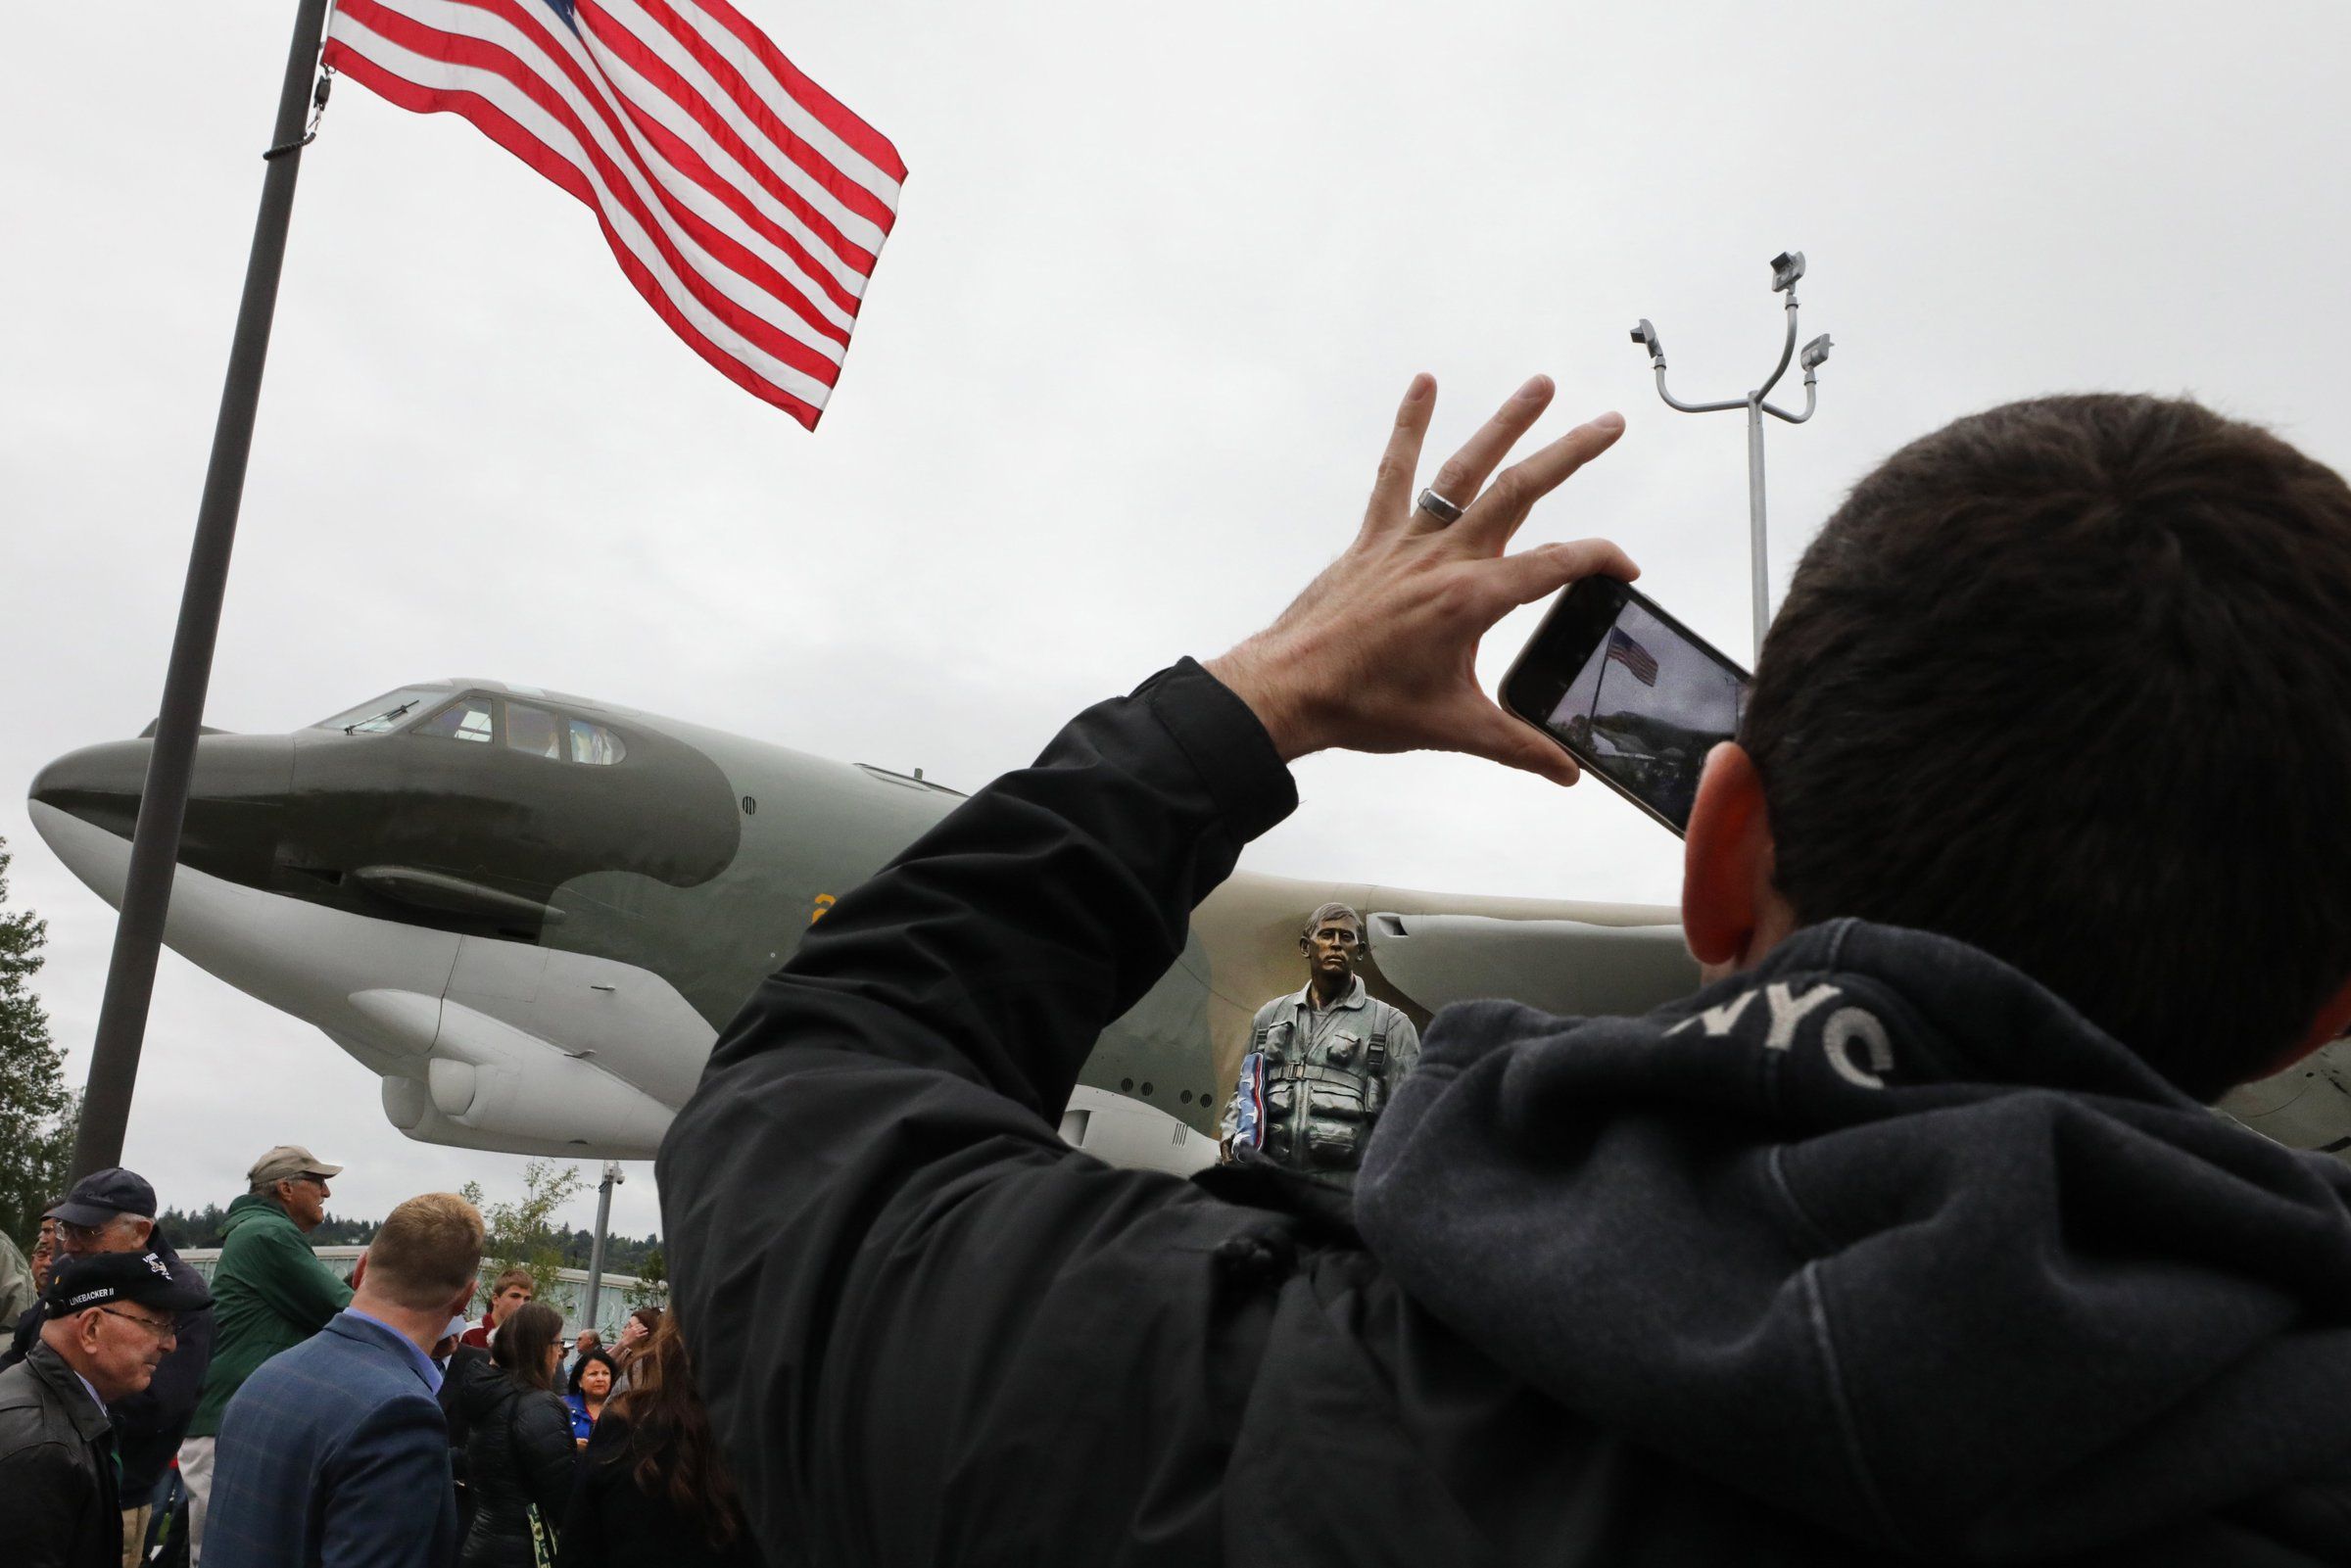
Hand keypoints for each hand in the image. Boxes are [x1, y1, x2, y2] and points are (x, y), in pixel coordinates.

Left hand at [1206, 374, 1634, 783]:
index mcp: (1472, 599)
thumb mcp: (1454, 728)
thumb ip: (1519, 747)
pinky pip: (1395, 474)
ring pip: (1465, 468)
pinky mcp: (1374, 538)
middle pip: (1521, 491)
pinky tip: (1423, 384)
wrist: (1291, 689)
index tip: (1625, 569)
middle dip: (1571, 453)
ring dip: (1505, 423)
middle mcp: (1444, 557)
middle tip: (1610, 422)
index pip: (1556, 566)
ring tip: (1540, 385)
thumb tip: (1567, 772)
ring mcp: (1407, 541)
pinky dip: (1408, 427)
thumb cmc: (1364, 706)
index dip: (1599, 561)